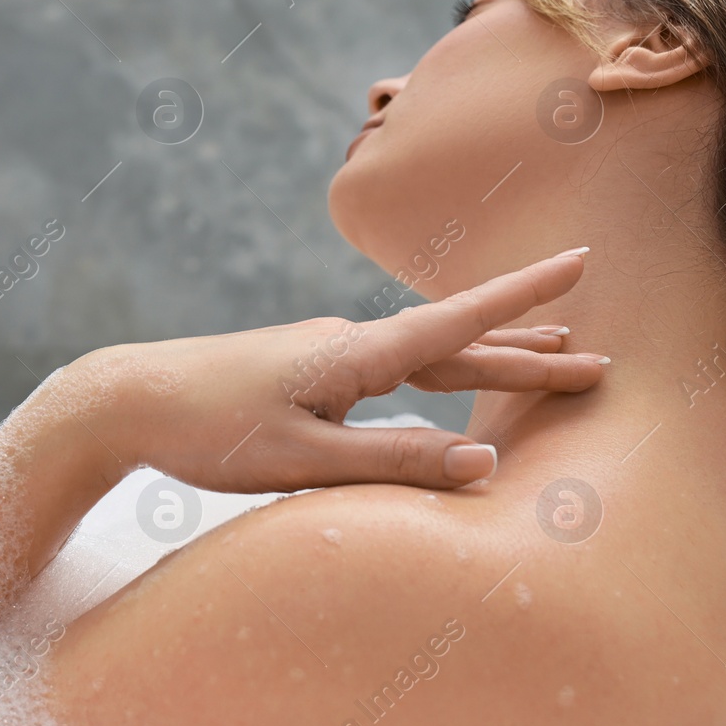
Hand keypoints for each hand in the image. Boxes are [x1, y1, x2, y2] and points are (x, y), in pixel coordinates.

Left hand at [77, 248, 605, 492]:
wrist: (126, 397)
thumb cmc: (209, 430)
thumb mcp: (303, 461)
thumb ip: (394, 462)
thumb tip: (486, 463)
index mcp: (354, 356)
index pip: (457, 325)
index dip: (522, 300)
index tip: (580, 261)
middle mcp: (347, 344)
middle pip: (455, 345)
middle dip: (528, 351)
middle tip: (600, 360)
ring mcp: (325, 355)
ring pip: (425, 356)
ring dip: (488, 358)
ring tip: (547, 352)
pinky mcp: (305, 372)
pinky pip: (392, 371)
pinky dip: (438, 373)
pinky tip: (445, 379)